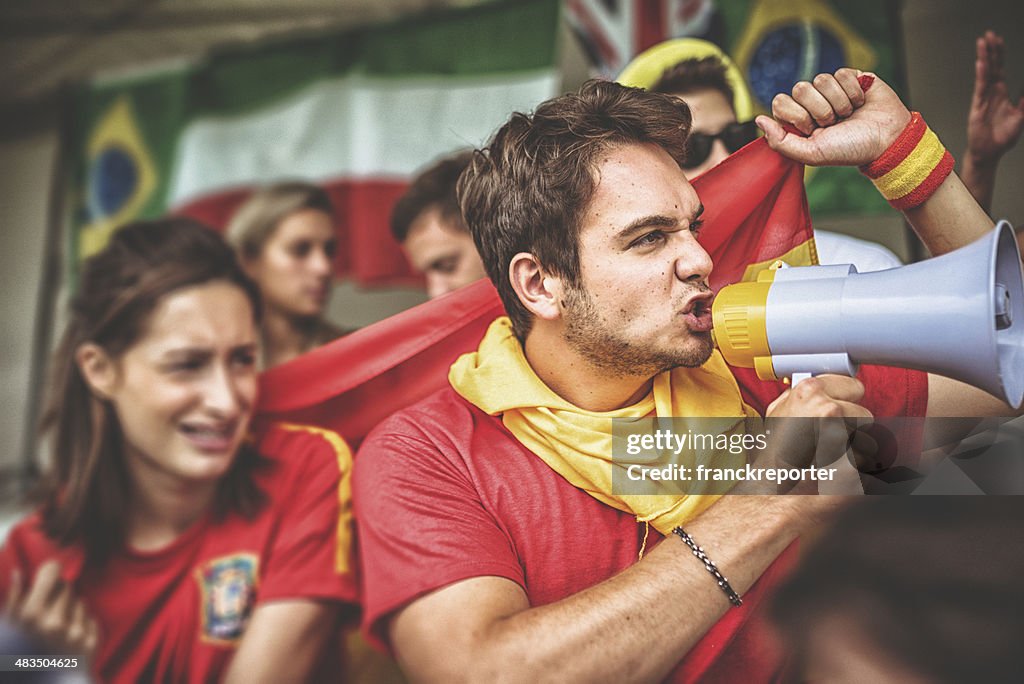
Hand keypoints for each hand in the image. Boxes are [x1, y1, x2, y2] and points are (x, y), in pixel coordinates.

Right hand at [4, 561, 99, 658]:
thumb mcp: (8, 628)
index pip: (52, 573)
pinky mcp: (90, 642)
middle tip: (48, 609)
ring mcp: (75, 632)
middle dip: (58, 594)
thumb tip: (18, 571)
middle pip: (66, 586)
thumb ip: (14, 598)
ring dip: (70, 609)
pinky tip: (67, 638)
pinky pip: (90, 618)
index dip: (51, 570)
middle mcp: (55, 622)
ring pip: (80, 601)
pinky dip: (81, 624)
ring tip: (56, 627)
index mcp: (30, 616)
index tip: (50, 571)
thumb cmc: (20, 657)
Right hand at [748, 375, 872, 496]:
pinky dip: (857, 473)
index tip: (839, 412)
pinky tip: (833, 475)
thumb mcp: (778, 415)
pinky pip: (868, 466)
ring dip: (856, 452)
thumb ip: (803, 398)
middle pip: (865, 415)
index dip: (848, 401)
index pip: (855, 386)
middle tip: (826, 444)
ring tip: (826, 461)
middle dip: (853, 430)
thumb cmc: (771, 459)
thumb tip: (822, 390)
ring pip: (870, 442)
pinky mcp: (853, 465)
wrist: (769, 496)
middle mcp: (828, 410)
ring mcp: (842, 438)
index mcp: (809, 391)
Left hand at [756, 69, 910, 166]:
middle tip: (834, 123)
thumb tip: (757, 119)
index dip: (797, 115)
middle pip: (800, 88)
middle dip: (820, 110)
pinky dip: (853, 91)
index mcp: (798, 120)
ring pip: (821, 79)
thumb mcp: (812, 153)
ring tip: (849, 115)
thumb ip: (780, 141)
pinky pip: (841, 73)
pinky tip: (861, 103)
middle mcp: (811, 103)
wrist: (887, 140)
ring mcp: (830, 89)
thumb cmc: (849, 149)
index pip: (780, 102)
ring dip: (839, 102)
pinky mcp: (850, 77)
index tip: (812, 130)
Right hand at [967, 31, 1022, 165]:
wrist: (990, 153)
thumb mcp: (1020, 116)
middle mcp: (992, 93)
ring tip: (983, 43)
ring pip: (985, 74)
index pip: (1000, 69)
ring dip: (985, 58)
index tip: (998, 40)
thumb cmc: (1002, 138)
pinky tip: (981, 64)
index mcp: (1002, 94)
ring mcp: (984, 99)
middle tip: (989, 35)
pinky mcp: (978, 107)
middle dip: (991, 51)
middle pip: (992, 67)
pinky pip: (980, 88)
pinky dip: (982, 75)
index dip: (1000, 55)